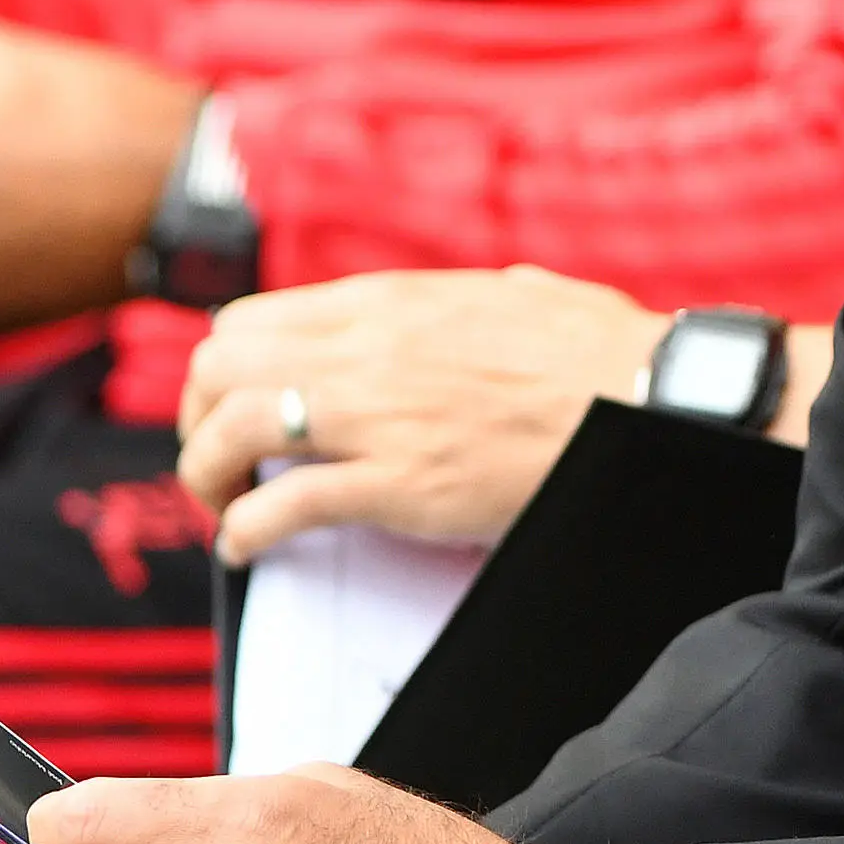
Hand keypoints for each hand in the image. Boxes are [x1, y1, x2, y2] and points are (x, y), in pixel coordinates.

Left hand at [177, 267, 665, 560]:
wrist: (646, 397)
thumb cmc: (597, 350)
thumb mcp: (514, 295)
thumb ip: (467, 299)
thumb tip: (476, 298)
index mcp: (388, 302)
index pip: (249, 320)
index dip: (222, 370)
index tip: (233, 405)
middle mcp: (366, 350)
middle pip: (216, 367)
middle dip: (197, 418)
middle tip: (220, 458)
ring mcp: (378, 417)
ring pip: (229, 431)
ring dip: (207, 476)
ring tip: (225, 506)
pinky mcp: (399, 484)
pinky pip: (283, 507)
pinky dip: (247, 533)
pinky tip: (249, 549)